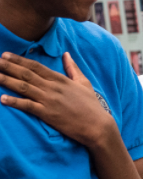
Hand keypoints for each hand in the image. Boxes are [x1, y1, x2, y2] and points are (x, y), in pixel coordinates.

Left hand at [0, 52, 114, 148]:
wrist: (97, 125)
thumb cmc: (91, 105)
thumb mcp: (84, 83)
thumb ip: (73, 68)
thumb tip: (66, 54)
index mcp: (61, 79)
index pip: (36, 67)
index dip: (20, 60)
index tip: (6, 55)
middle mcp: (53, 87)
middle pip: (26, 75)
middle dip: (9, 67)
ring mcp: (50, 100)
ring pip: (24, 87)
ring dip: (7, 81)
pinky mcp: (48, 114)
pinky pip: (27, 106)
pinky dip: (14, 102)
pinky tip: (2, 98)